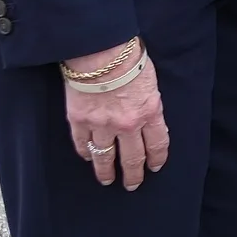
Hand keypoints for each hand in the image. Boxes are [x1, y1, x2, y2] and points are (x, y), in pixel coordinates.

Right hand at [64, 41, 169, 189]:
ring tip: (107, 180)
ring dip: (106, 172)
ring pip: (105, 157)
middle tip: (133, 185)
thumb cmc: (129, 59)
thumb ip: (149, 104)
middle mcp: (127, 124)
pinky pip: (82, 144)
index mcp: (150, 112)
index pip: (157, 144)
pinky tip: (88, 158)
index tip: (154, 168)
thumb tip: (147, 118)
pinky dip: (86, 153)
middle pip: (132, 158)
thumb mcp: (151, 83)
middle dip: (133, 175)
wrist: (101, 51)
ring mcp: (101, 125)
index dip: (156, 159)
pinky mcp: (80, 120)